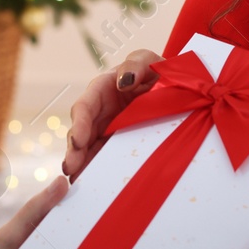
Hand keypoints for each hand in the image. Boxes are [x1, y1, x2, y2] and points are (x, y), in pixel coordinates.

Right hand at [64, 49, 162, 179]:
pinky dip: (96, 172)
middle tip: (70, 168)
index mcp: (101, 90)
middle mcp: (99, 113)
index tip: (77, 140)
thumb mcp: (150, 62)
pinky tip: (92, 186)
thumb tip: (123, 81)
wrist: (178, 92)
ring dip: (80, 165)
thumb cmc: (159, 72)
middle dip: (74, 151)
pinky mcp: (115, 147)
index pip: (84, 106)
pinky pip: (103, 160)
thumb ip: (136, 64)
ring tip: (77, 182)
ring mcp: (105, 132)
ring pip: (87, 150)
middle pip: (80, 132)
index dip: (78, 123)